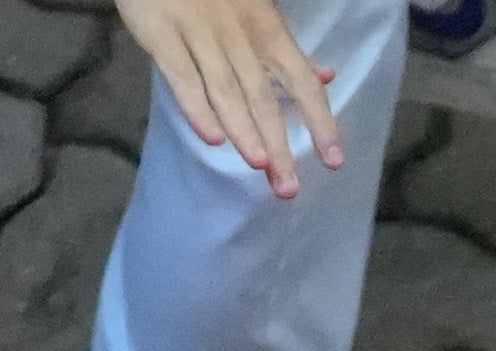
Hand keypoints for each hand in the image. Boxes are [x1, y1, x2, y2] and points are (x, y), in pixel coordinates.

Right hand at [120, 0, 349, 189]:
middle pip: (264, 97)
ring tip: (261, 167)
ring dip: (245, 131)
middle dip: (280, 144)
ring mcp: (199, 35)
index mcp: (267, 31)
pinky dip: (196, 107)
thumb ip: (286, 49)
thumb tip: (325, 76)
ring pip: (226, 90)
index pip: (301, 82)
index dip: (320, 121)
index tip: (334, 161)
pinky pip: (181, 75)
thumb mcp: (258, 10)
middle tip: (289, 188)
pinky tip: (212, 138)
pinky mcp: (162, 34)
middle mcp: (238, 37)